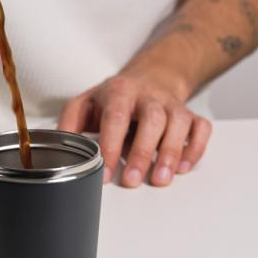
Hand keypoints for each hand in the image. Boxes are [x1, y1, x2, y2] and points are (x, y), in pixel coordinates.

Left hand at [57, 68, 211, 187]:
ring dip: (170, 153)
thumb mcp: (84, 104)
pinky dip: (195, 148)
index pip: (116, 117)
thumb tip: (56, 149)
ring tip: (160, 179)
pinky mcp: (190, 115)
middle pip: (151, 119)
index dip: (110, 146)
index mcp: (120, 91)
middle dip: (142, 152)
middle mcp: (149, 96)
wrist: (150, 77)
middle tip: (132, 181)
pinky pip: (200, 129)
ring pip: (178, 123)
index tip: (104, 173)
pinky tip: (183, 167)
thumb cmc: (113, 99)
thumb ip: (69, 125)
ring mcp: (172, 105)